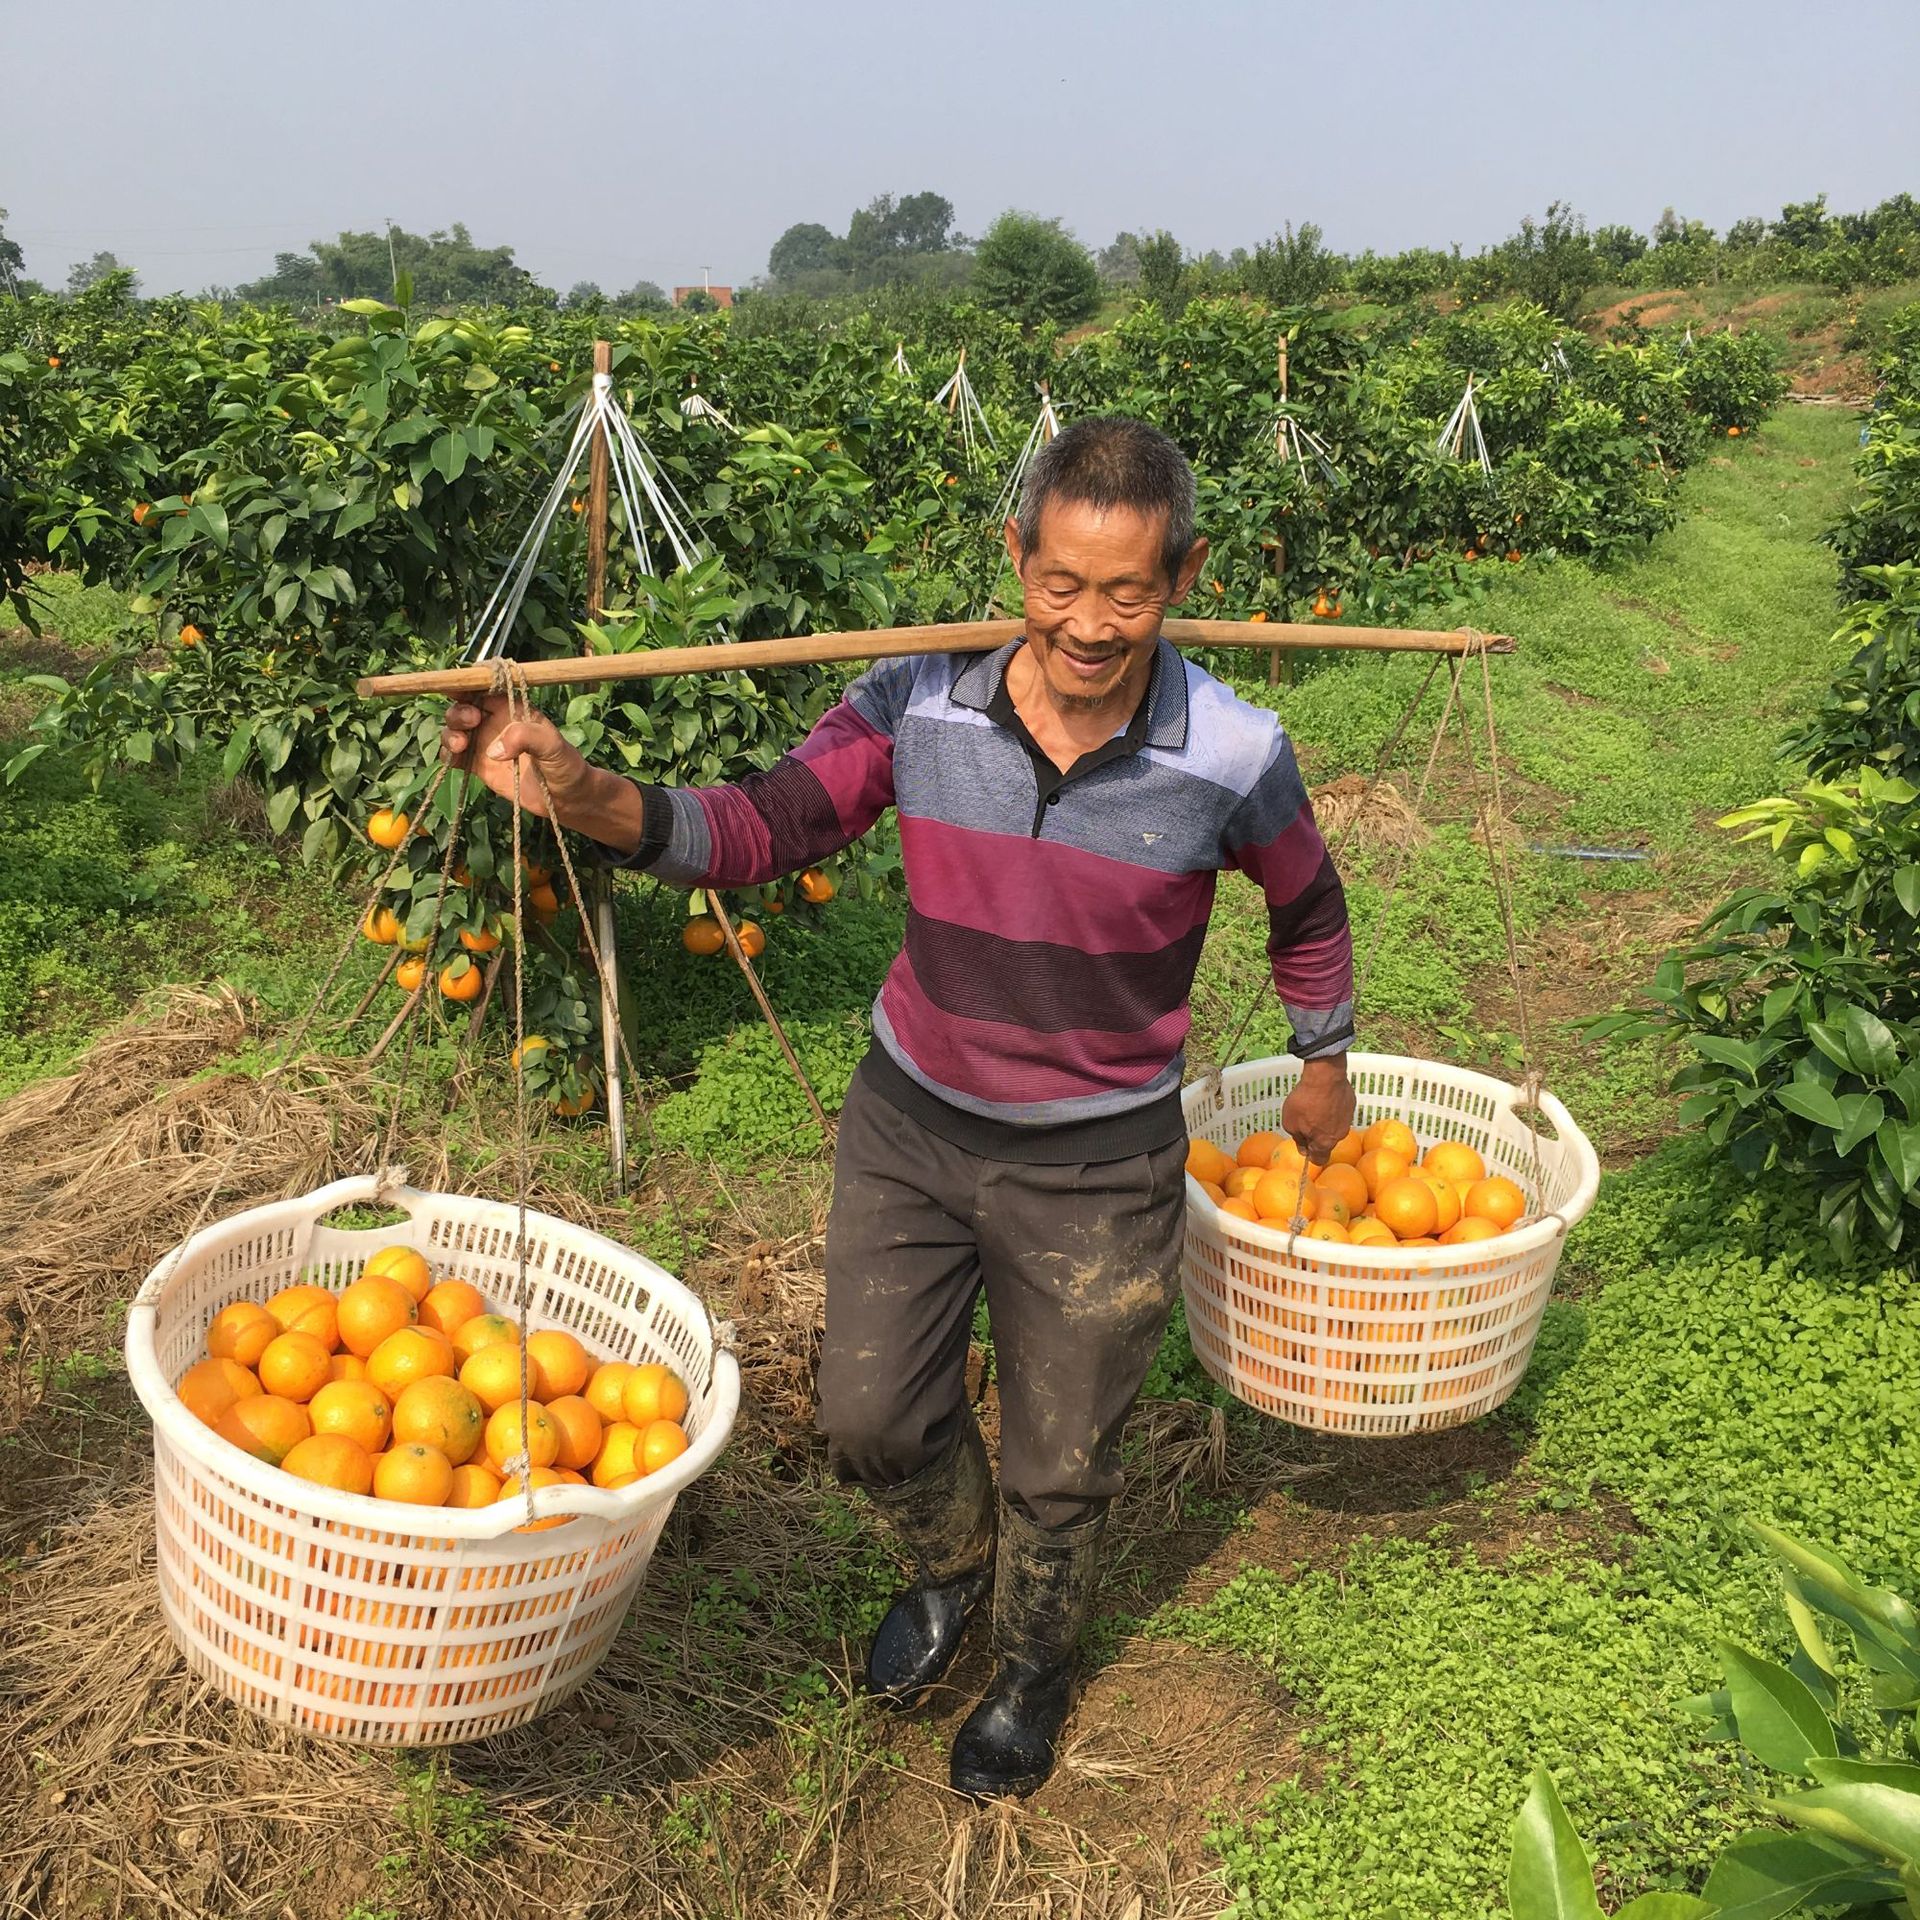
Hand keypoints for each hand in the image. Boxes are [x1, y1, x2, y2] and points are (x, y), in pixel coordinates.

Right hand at [441, 694, 594, 821]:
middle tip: (472, 721)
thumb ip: (526, 737)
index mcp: (513, 706)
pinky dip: (447, 755)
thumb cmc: (565, 765)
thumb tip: (493, 750)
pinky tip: (454, 758)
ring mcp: (485, 743)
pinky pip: (454, 756)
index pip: (484, 686)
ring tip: (460, 745)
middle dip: (459, 710)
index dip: (467, 681)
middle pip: (463, 706)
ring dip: (450, 733)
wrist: (566, 798)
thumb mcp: (552, 745)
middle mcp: (495, 721)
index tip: (459, 686)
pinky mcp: (479, 765)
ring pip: (454, 729)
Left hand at [1280, 1056, 1355, 1164]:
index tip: (1303, 1144)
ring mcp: (1348, 1119)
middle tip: (1305, 1121)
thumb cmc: (1304, 1101)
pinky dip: (1332, 1108)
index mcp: (1325, 1143)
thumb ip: (1297, 1138)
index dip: (1310, 1154)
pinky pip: (1339, 1112)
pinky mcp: (1351, 1104)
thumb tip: (1304, 1147)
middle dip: (1316, 1135)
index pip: (1320, 1160)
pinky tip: (1324, 1098)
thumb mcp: (1290, 1123)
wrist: (1324, 1076)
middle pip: (1327, 1141)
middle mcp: (1340, 1135)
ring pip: (1334, 1126)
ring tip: (1314, 1106)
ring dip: (1325, 1121)